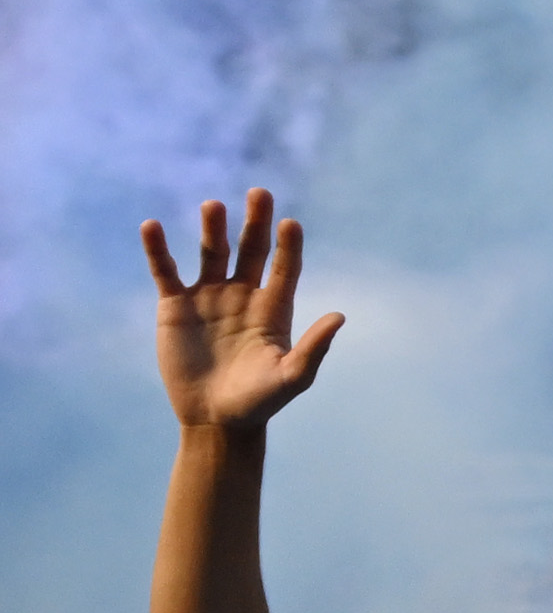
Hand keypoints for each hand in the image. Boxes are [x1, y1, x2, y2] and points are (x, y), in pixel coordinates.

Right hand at [145, 192, 345, 433]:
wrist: (216, 419)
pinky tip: (153, 227)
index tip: (291, 224)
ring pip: (212, 253)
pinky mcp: (175, 306)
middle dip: (256, 223)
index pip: (286, 268)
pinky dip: (158, 249)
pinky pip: (166, 271)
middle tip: (260, 193)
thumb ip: (314, 348)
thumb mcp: (292, 377)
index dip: (289, 247)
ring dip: (214, 229)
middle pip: (252, 250)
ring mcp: (209, 297)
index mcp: (274, 308)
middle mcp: (243, 295)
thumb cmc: (260, 402)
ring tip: (214, 206)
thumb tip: (340, 316)